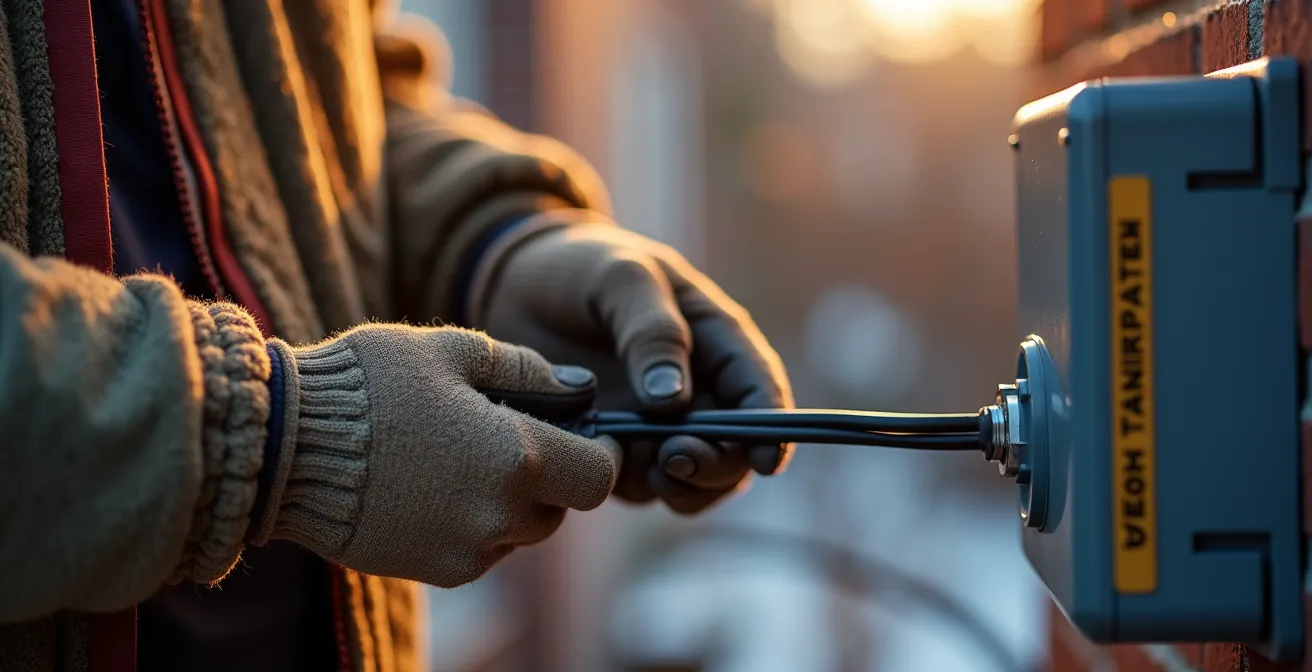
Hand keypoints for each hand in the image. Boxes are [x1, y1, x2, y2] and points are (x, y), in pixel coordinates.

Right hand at [262, 325, 619, 587]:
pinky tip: (431, 485)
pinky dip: (472, 522)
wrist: (283, 445)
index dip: (599, 453)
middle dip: (548, 476)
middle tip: (505, 435)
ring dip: (509, 502)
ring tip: (459, 457)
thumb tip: (580, 391)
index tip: (581, 432)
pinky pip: (478, 550)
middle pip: (560, 509)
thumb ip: (527, 371)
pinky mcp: (432, 569)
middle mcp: (499, 515)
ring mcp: (465, 550)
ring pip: (519, 533)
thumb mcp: (453, 351)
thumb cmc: (369, 383)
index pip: (600, 477)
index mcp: (516, 458)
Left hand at [473, 214, 793, 513]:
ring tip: (648, 466)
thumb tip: (674, 401)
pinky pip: (635, 484)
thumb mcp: (620, 277)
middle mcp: (698, 391)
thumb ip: (653, 331)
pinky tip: (599, 459)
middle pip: (733, 449)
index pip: (760, 390)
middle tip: (677, 455)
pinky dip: (627, 484)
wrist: (515, 283)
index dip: (772, 430)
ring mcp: (657, 426)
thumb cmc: (581, 266)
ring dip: (680, 486)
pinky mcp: (616, 448)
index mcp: (717, 340)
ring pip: (692, 480)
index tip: (764, 460)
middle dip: (717, 464)